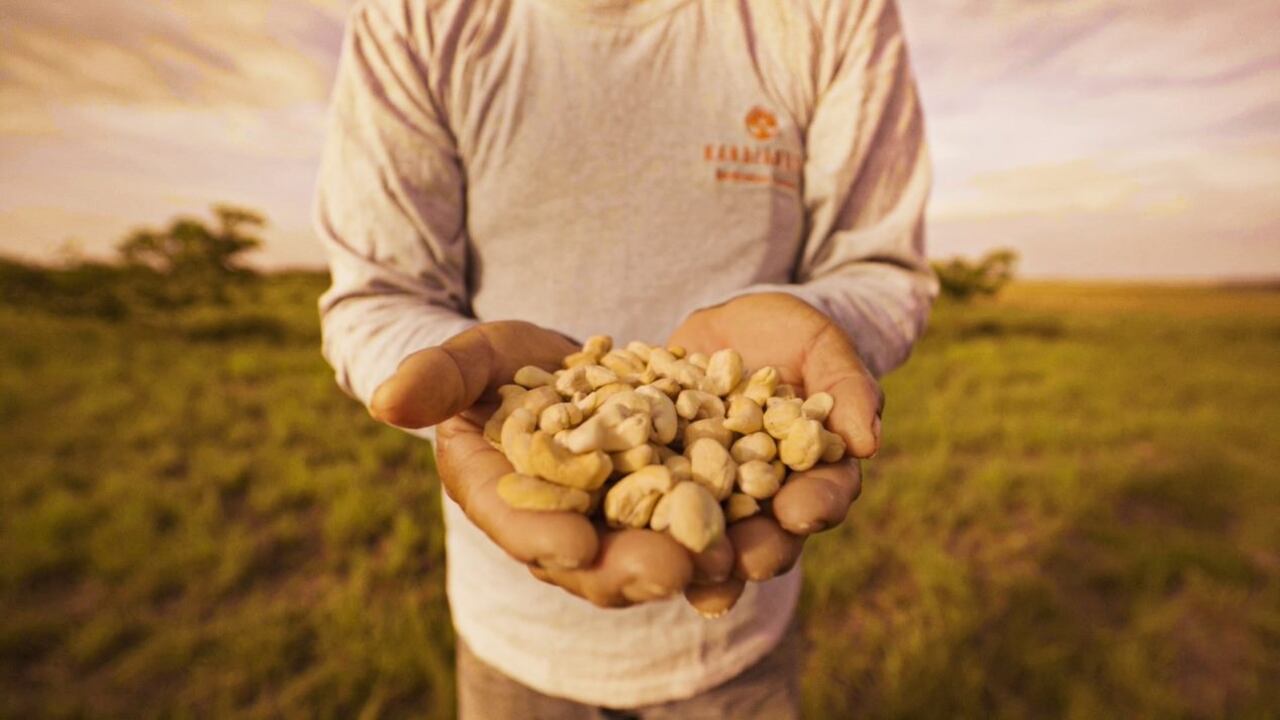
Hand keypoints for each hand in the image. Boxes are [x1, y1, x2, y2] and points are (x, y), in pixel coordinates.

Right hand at [371, 322, 730, 606]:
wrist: (560, 368)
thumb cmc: (500, 363)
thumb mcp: (472, 357)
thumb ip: (437, 377)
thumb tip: (384, 401)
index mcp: (499, 497)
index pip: (514, 522)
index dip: (540, 535)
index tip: (572, 542)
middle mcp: (557, 526)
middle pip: (591, 560)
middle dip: (629, 568)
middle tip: (670, 569)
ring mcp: (612, 523)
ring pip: (648, 553)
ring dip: (687, 563)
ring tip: (725, 561)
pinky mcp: (661, 506)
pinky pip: (692, 525)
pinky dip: (724, 531)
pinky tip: (761, 533)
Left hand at [668, 293, 879, 612]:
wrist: (728, 325)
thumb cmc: (791, 335)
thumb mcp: (823, 346)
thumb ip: (847, 388)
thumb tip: (868, 442)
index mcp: (811, 472)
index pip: (822, 495)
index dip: (815, 506)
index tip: (802, 513)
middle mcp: (763, 497)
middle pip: (766, 534)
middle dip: (756, 550)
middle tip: (743, 560)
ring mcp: (711, 494)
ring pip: (710, 536)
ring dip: (700, 556)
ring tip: (689, 571)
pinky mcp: (663, 481)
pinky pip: (652, 506)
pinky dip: (641, 523)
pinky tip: (626, 539)